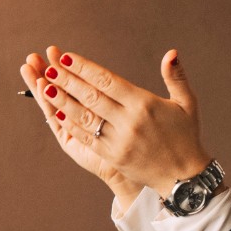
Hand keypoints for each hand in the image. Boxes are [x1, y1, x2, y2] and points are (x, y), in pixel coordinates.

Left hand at [21, 47, 211, 199]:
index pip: (108, 81)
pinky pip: (86, 137)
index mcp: (144, 104)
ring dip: (62, 101)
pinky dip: (70, 124)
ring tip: (44, 86)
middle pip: (91, 96)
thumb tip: (171, 52)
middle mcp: (129, 121)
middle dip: (66, 80)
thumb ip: (176, 77)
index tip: (66, 57)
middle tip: (48, 66)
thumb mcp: (187, 103)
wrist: (185, 177)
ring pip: (84, 117)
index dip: (85, 68)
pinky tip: (56, 112)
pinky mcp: (112, 156)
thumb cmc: (185, 136)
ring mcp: (118, 140)